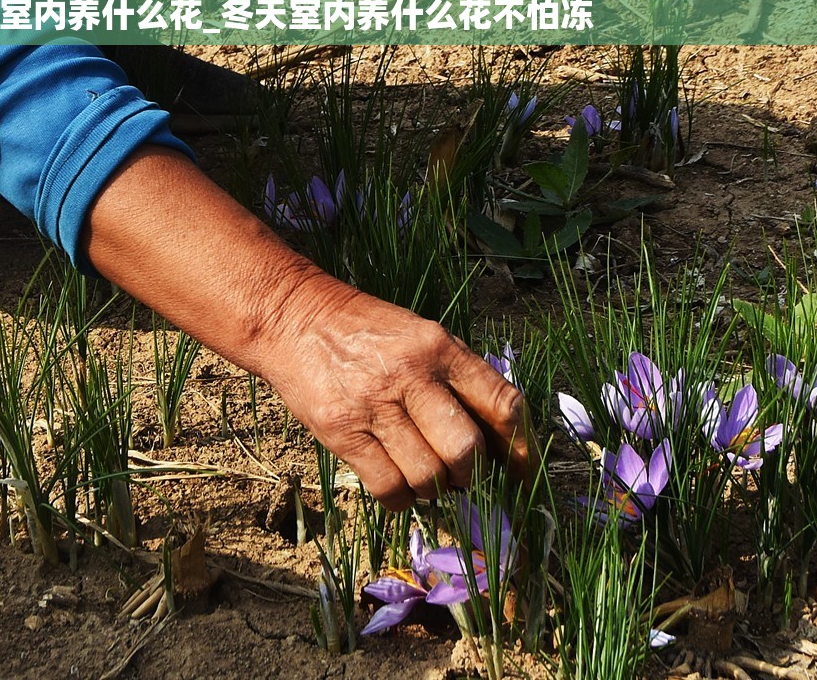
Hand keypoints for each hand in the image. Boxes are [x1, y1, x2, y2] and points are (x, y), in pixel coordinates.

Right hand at [83, 148, 529, 511]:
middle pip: (465, 450)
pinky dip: (401, 499)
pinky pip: (388, 487)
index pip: (500, 402)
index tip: (523, 471)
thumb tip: (502, 441)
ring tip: (424, 478)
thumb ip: (458, 378)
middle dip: (470, 474)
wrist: (294, 318)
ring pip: (427, 475)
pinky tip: (397, 488)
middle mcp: (410, 373)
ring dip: (433, 489)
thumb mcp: (419, 336)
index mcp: (439, 346)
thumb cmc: (367, 332)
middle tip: (459, 473)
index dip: (521, 446)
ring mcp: (373, 404)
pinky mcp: (341, 431)